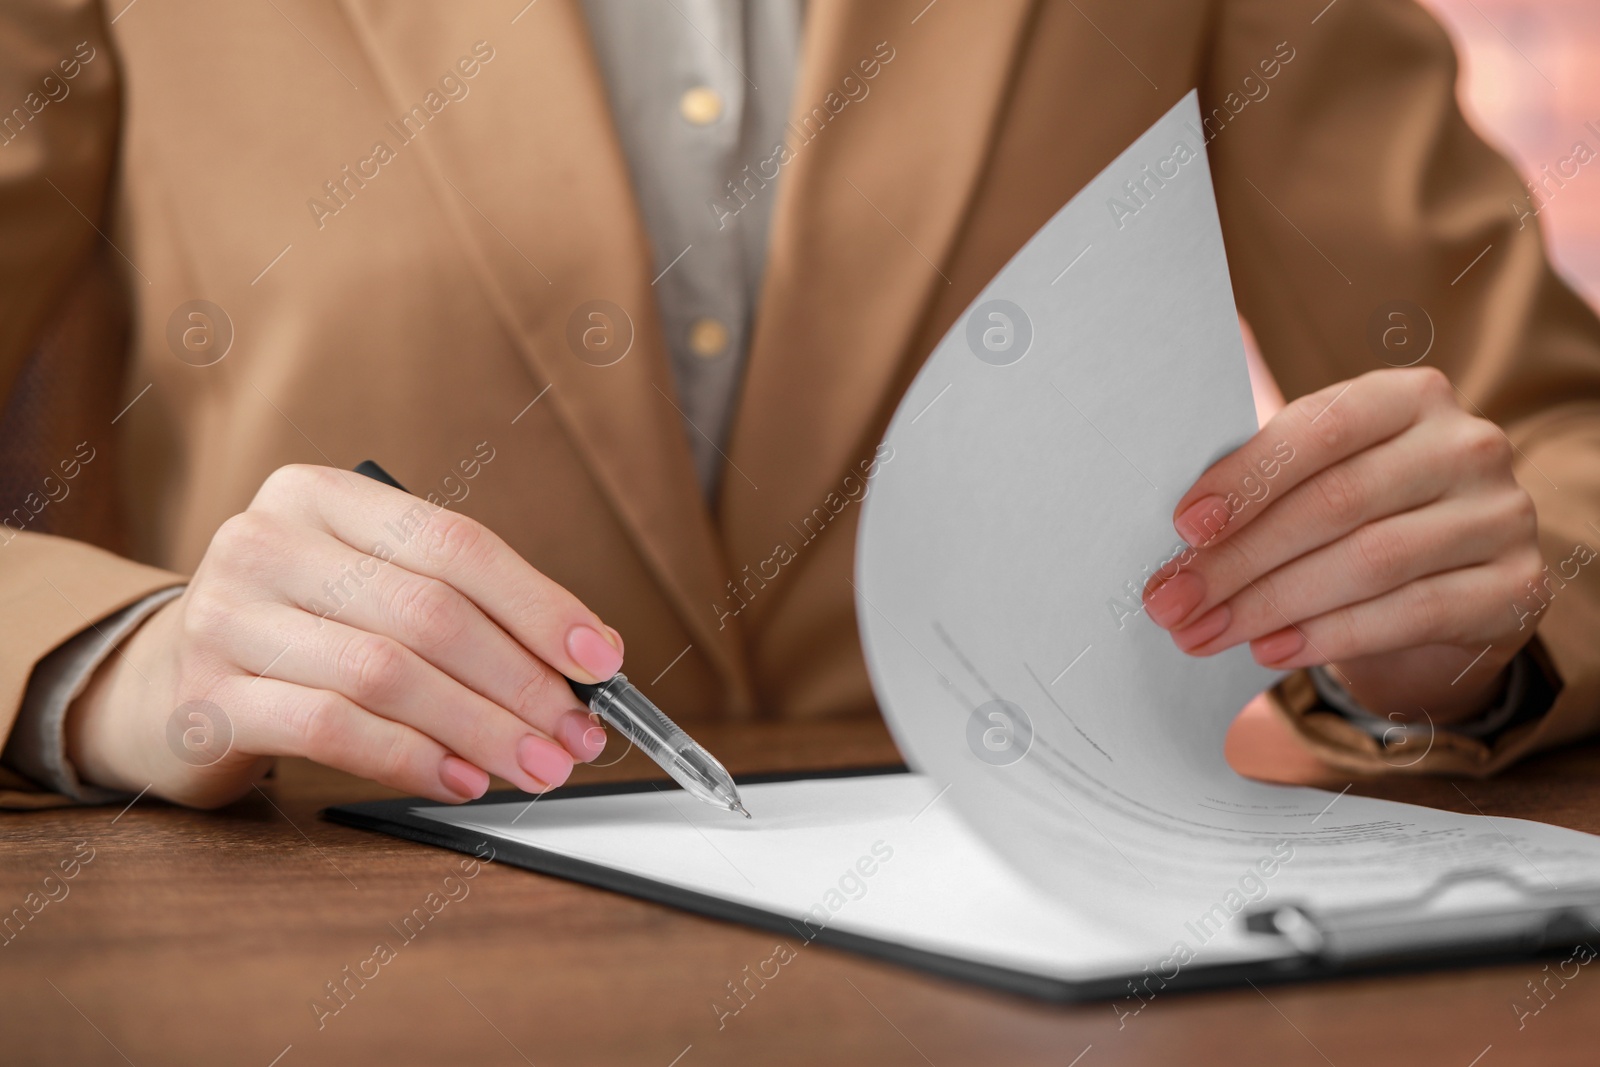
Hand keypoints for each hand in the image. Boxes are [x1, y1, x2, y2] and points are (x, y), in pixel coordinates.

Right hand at [65, 465, 622, 807]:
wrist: (162, 680)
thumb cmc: (303, 630)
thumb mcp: (371, 587)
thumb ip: (464, 607)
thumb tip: (586, 660)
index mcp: (321, 495)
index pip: (455, 544)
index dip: (540, 605)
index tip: (600, 662)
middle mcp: (265, 541)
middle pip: (429, 613)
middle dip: (522, 683)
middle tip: (578, 735)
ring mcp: (226, 617)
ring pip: (387, 673)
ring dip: (481, 728)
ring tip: (535, 765)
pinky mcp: (206, 699)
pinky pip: (333, 730)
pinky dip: (413, 759)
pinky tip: (462, 781)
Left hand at [1142, 367, 1542, 723]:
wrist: (1448, 590)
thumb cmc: (1358, 518)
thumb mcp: (1316, 477)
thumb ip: (1264, 466)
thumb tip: (1191, 479)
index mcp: (1409, 396)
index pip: (1320, 428)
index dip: (1247, 478)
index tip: (1183, 528)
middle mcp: (1467, 445)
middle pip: (1336, 503)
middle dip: (1240, 559)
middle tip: (1172, 601)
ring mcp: (1501, 515)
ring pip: (1369, 562)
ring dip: (1270, 605)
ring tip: (1206, 632)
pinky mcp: (1516, 587)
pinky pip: (1410, 613)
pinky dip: (1330, 636)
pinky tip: (1272, 649)